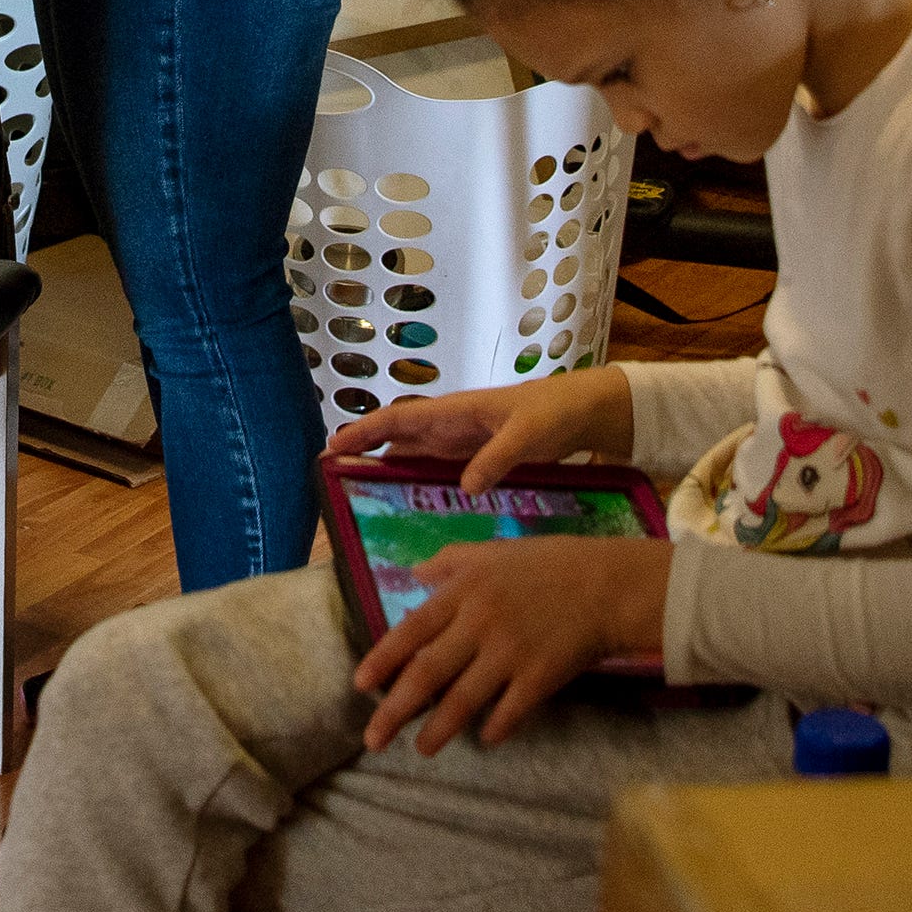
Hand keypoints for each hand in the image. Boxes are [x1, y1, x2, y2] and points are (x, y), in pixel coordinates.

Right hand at [328, 369, 634, 491]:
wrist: (583, 411)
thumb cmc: (553, 413)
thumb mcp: (528, 435)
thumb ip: (497, 459)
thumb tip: (464, 489)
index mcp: (455, 411)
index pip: (399, 419)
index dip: (364, 432)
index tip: (332, 446)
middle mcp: (449, 425)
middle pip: (395, 437)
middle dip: (362, 450)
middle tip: (328, 475)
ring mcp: (459, 442)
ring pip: (410, 453)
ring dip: (383, 466)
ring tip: (353, 490)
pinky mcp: (473, 457)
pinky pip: (432, 468)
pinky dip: (411, 479)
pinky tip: (402, 500)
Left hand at [355, 535, 672, 755]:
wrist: (606, 583)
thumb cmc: (547, 564)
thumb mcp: (492, 551)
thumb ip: (450, 561)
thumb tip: (414, 573)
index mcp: (464, 591)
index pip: (410, 630)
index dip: (382, 660)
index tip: (359, 686)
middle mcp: (479, 623)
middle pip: (427, 673)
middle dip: (395, 710)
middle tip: (372, 740)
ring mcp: (510, 653)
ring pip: (463, 700)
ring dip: (438, 730)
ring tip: (421, 750)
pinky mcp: (540, 677)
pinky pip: (509, 712)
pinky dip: (494, 729)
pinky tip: (485, 740)